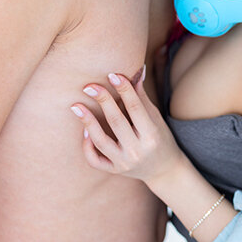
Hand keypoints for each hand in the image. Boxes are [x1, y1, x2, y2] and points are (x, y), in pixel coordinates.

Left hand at [70, 68, 183, 187]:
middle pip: (116, 122)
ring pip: (101, 141)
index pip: (135, 108)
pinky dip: (87, 146)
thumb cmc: (160, 138)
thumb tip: (135, 71)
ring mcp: (124, 163)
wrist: (164, 170)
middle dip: (103, 101)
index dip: (124, 90)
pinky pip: (95, 160)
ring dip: (88, 122)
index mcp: (152, 135)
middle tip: (89, 86)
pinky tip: (85, 131)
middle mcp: (138, 150)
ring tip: (76, 106)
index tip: (113, 75)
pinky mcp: (115, 170)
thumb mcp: (155, 118)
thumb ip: (142, 97)